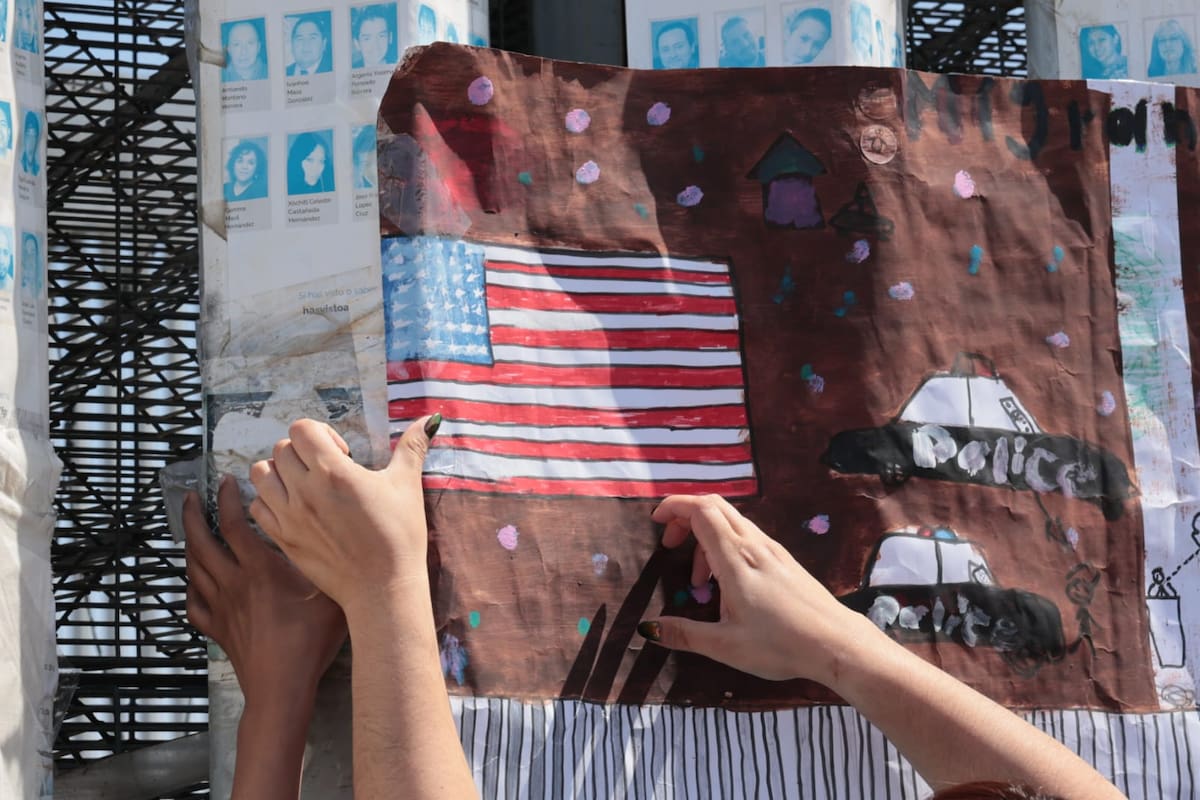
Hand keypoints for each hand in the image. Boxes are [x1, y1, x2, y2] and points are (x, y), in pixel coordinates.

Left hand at [184, 474, 346, 704]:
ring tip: (191, 528)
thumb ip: (332, 564)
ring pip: (194, 567)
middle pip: (202, 540)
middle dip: (193, 514)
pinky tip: (194, 582)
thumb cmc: (309, 641)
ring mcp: (221, 607)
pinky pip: (194, 602)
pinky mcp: (217, 629)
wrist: (281, 687)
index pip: (234, 523)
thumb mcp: (331, 596)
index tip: (226, 481)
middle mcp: (234, 582)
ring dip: (189, 543)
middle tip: (191, 496)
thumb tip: (343, 538)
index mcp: (260, 568)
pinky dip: (191, 586)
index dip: (226, 498)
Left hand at [247, 415, 438, 620]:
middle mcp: (304, 490)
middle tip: (326, 469)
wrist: (383, 588)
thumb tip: (431, 419)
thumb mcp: (407, 486)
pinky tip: (294, 507)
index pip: (302, 430)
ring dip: (280, 472)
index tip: (341, 452)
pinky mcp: (283, 538)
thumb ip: (413, 447)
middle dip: (303, 452)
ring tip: (304, 484)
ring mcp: (289, 516)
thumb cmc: (399, 536)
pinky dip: (270, 501)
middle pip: (281, 449)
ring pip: (261, 474)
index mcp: (333, 472)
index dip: (321, 433)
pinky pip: (257, 507)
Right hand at [638, 494, 881, 683]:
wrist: (837, 643)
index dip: (674, 507)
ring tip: (700, 579)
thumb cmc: (781, 644)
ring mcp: (772, 549)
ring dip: (706, 536)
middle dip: (685, 516)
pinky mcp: (784, 559)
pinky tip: (727, 583)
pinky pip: (747, 536)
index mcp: (735, 559)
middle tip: (670, 546)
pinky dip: (725, 545)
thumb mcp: (726, 646)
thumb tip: (648, 630)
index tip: (656, 522)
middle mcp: (754, 545)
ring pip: (732, 521)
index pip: (700, 510)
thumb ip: (684, 634)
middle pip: (714, 506)